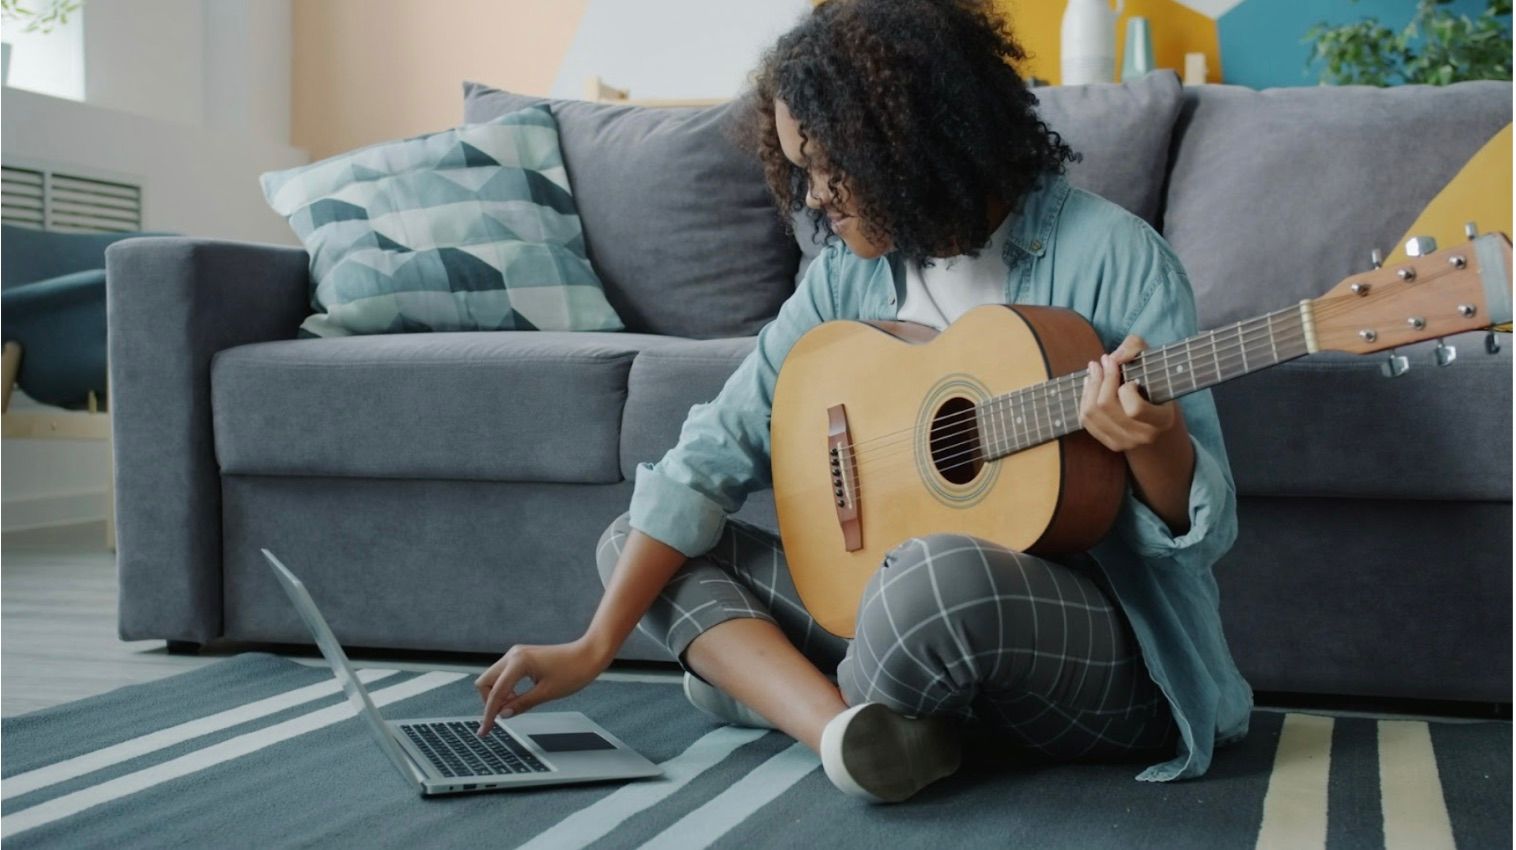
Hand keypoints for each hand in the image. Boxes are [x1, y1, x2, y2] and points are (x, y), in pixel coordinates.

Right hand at [475, 637, 609, 734]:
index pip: (495, 693)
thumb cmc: (573, 672)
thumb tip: (503, 715)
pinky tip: (519, 698)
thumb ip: (522, 704)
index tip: (484, 732)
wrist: (588, 655)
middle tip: (506, 715)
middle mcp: (513, 655)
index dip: (488, 715)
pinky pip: (505, 675)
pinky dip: (507, 688)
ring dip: (499, 695)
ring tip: (517, 705)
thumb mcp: (547, 693)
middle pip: (486, 682)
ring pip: (493, 678)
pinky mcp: (522, 657)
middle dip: (491, 701)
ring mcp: (517, 654)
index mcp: (518, 662)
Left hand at [1079, 334, 1178, 452]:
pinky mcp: (1110, 444)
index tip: (1130, 377)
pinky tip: (1090, 386)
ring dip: (1090, 387)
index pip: (1134, 408)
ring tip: (1094, 371)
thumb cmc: (1158, 387)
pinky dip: (1085, 399)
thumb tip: (1113, 357)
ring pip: (1091, 413)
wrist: (1160, 426)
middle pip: (1106, 406)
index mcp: (1161, 420)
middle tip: (1102, 361)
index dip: (1125, 389)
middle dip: (1100, 379)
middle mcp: (1143, 435)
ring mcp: (1125, 442)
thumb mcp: (1156, 364)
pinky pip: (1086, 420)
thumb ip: (1136, 348)